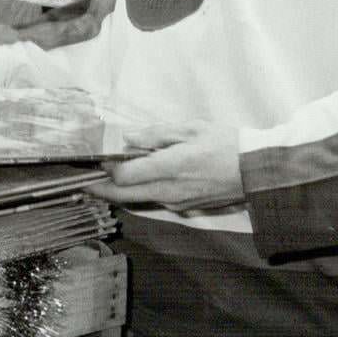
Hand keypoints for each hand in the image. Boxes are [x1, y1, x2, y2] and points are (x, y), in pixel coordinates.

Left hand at [86, 121, 244, 215]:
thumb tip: (129, 139)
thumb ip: (156, 134)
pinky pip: (155, 200)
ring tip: (101, 179)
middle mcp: (169, 190)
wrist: (258, 172)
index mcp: (170, 167)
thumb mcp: (191, 128)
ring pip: (138, 200)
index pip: (124, 176)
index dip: (104, 170)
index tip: (92, 161)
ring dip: (118, 192)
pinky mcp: (185, 208)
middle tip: (80, 182)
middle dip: (99, 190)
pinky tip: (135, 181)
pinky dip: (140, 192)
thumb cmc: (226, 144)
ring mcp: (177, 203)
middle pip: (124, 195)